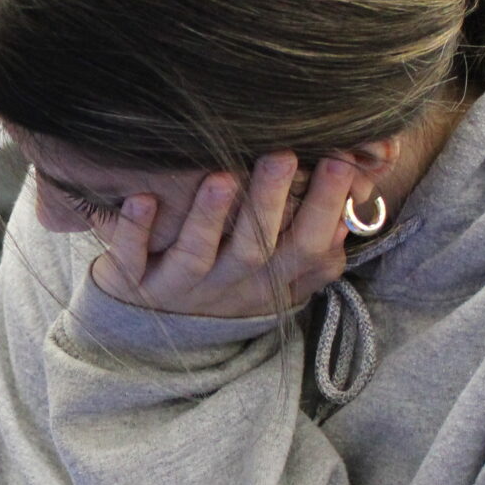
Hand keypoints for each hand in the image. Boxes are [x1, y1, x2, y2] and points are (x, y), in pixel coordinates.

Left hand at [91, 154, 359, 319]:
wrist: (149, 328)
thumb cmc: (222, 283)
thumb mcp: (273, 276)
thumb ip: (313, 250)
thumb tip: (352, 210)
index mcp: (266, 282)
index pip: (305, 249)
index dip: (325, 210)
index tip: (339, 163)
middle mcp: (225, 286)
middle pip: (254, 250)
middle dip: (269, 203)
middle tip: (282, 156)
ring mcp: (178, 288)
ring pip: (197, 254)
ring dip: (209, 216)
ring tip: (221, 177)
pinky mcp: (133, 283)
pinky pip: (132, 258)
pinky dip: (133, 230)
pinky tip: (141, 199)